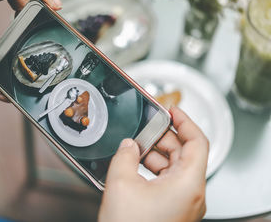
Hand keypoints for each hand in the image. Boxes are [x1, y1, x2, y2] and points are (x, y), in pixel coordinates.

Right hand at [99, 107, 208, 221]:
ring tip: (134, 147)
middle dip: (163, 137)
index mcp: (188, 184)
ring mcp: (184, 203)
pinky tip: (135, 165)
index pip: (198, 141)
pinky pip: (168, 181)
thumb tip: (127, 145)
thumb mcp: (121, 183)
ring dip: (155, 154)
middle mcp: (192, 194)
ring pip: (175, 167)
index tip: (172, 110)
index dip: (185, 121)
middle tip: (144, 128)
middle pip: (185, 153)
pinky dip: (153, 169)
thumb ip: (124, 155)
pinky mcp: (173, 209)